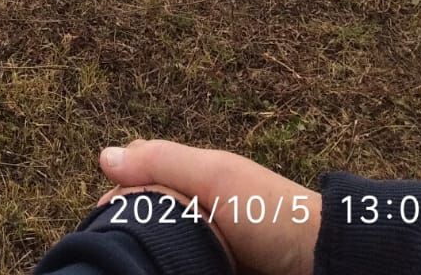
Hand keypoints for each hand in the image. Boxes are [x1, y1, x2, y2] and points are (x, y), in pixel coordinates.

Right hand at [99, 139, 319, 274]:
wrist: (320, 263)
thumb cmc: (268, 214)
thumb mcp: (214, 178)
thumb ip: (162, 163)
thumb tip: (103, 157)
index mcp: (195, 178)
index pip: (142, 176)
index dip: (119, 193)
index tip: (100, 217)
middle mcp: (198, 209)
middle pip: (148, 214)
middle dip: (129, 225)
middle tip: (109, 246)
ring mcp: (208, 245)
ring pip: (162, 246)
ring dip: (145, 253)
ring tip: (123, 264)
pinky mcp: (215, 269)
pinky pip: (179, 268)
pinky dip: (163, 269)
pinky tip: (150, 272)